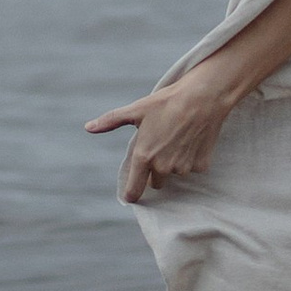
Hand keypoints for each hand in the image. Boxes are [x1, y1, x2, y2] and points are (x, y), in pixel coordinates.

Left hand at [86, 59, 242, 200]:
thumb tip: (88, 127)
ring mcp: (183, 168)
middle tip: (159, 147)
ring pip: (175, 173)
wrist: (203, 96)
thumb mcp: (136, 109)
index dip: (131, 193)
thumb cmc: (166, 101)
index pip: (134, 190)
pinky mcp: (200, 165)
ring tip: (178, 139)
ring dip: (174, 163)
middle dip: (155, 170)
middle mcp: (163, 167)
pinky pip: (192, 168)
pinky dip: (191, 158)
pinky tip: (192, 140)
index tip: (131, 194)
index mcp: (144, 157)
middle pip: (156, 182)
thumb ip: (110, 121)